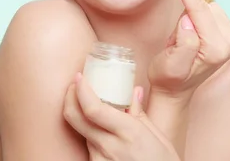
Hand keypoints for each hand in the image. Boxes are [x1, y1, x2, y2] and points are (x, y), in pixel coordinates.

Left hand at [63, 73, 179, 160]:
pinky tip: (101, 131)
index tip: (79, 77)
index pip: (93, 109)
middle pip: (75, 118)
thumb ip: (141, 114)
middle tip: (75, 86)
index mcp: (129, 133)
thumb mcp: (159, 138)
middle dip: (70, 98)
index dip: (81, 91)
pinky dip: (92, 135)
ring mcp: (100, 160)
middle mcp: (110, 147)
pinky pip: (89, 147)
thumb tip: (134, 92)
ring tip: (93, 109)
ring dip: (83, 117)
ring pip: (82, 132)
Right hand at [148, 0, 229, 99]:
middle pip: (202, 6)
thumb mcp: (169, 65)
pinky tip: (188, 35)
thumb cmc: (168, 78)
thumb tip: (188, 20)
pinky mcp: (227, 32)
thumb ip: (183, 44)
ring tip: (179, 41)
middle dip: (183, 13)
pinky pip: (206, 10)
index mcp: (218, 49)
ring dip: (188, 16)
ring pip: (204, 7)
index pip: (199, 10)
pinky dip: (193, 17)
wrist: (174, 89)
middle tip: (172, 39)